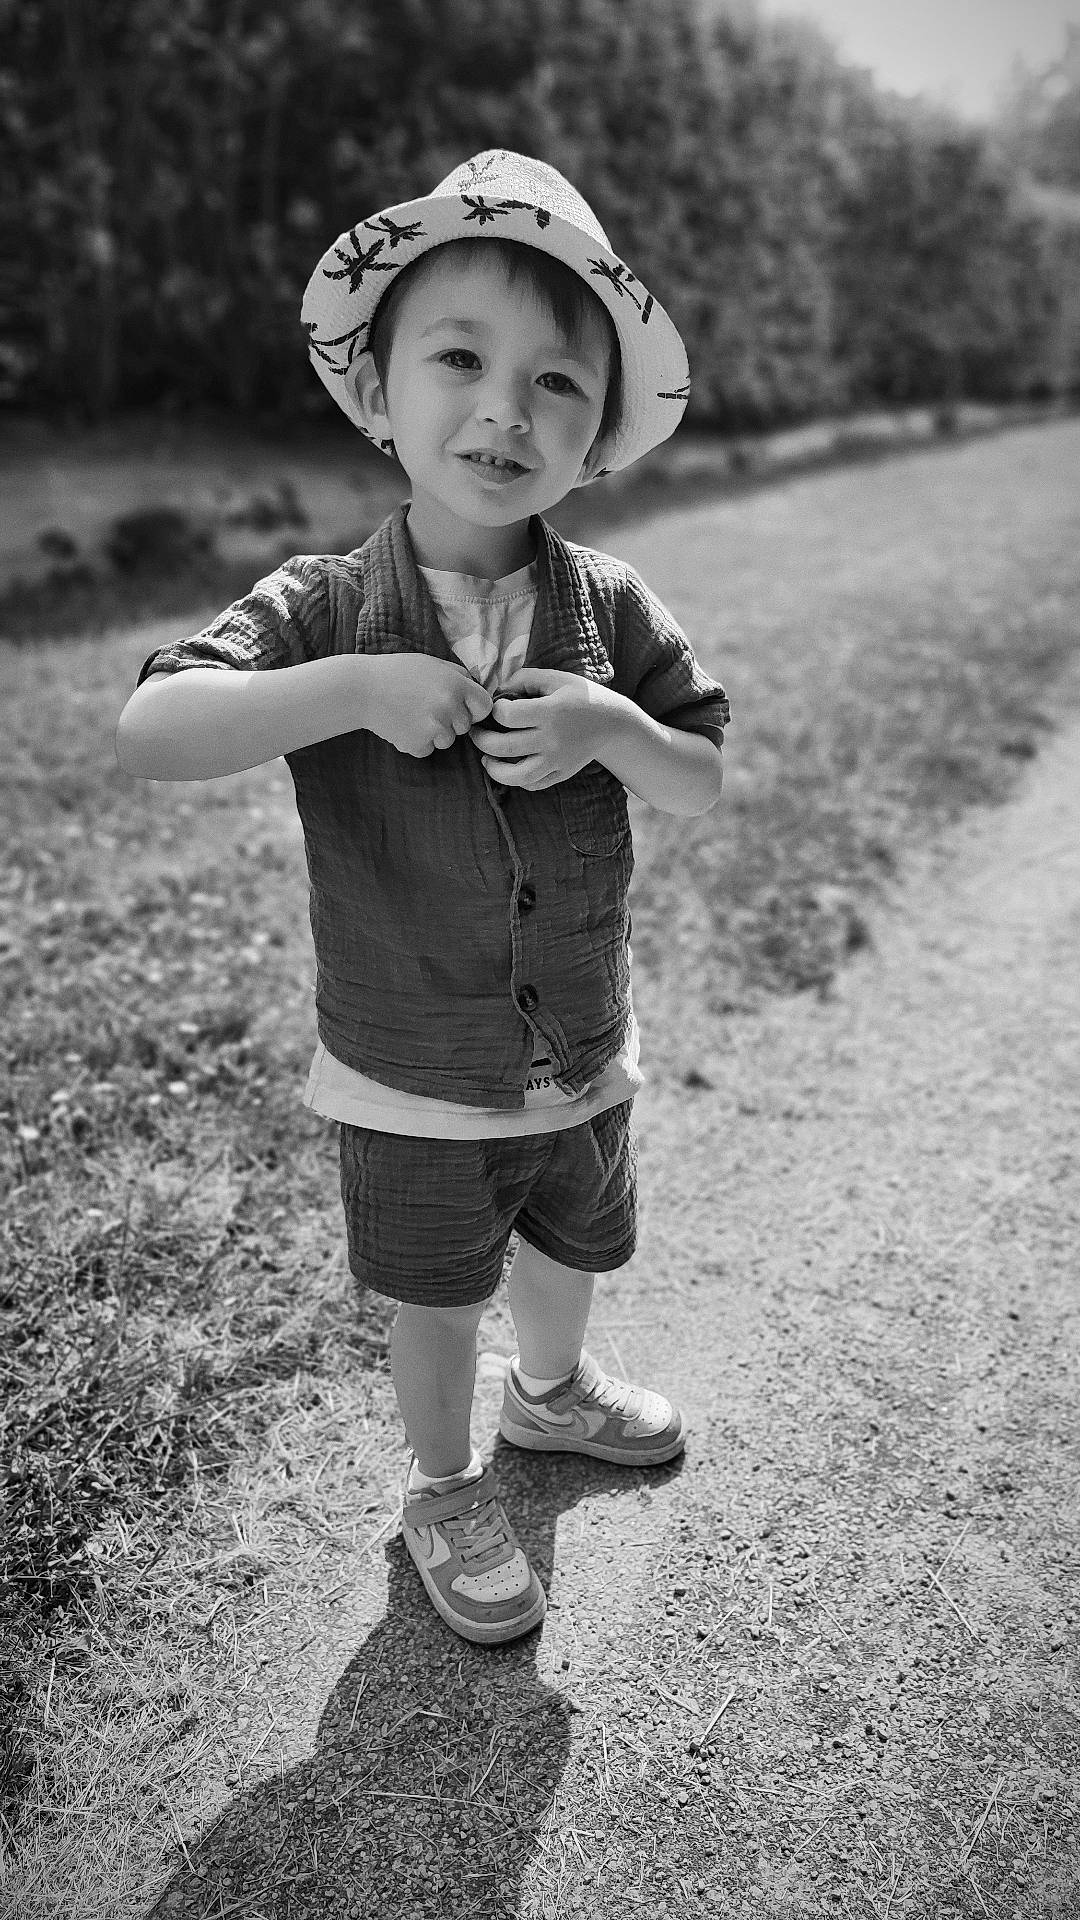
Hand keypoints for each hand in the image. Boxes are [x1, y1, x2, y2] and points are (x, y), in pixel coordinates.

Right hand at [366, 655, 491, 756]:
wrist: (361, 689)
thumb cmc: (397, 672)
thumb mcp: (431, 663)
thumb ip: (457, 675)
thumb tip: (477, 689)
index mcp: (456, 684)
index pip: (484, 707)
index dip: (473, 708)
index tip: (460, 707)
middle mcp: (449, 707)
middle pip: (464, 727)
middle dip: (450, 721)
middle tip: (426, 707)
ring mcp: (434, 728)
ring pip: (447, 741)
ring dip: (433, 733)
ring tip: (412, 715)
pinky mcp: (418, 744)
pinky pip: (427, 750)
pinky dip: (416, 742)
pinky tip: (402, 725)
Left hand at [469, 668, 617, 788]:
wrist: (614, 724)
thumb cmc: (581, 696)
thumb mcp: (556, 678)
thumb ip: (524, 678)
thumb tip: (497, 691)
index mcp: (550, 711)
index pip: (507, 715)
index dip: (493, 710)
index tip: (495, 708)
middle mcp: (552, 739)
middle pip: (503, 747)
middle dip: (481, 740)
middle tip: (476, 733)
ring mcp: (556, 760)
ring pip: (515, 776)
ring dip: (493, 769)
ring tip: (486, 759)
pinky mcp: (561, 774)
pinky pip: (532, 784)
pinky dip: (516, 779)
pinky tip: (510, 766)